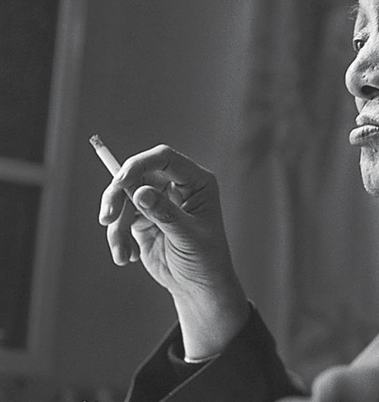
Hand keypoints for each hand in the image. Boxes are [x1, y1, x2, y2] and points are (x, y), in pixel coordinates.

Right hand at [99, 144, 248, 358]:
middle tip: (107, 218)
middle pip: (136, 174)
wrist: (197, 286)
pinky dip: (118, 238)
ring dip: (117, 225)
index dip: (140, 165)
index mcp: (196, 182)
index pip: (164, 159)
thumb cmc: (205, 259)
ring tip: (123, 254)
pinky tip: (128, 258)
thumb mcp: (188, 237)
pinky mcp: (143, 218)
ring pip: (124, 197)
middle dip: (117, 195)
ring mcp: (158, 201)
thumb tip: (140, 192)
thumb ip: (165, 213)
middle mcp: (176, 186)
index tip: (120, 181)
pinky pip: (120, 218)